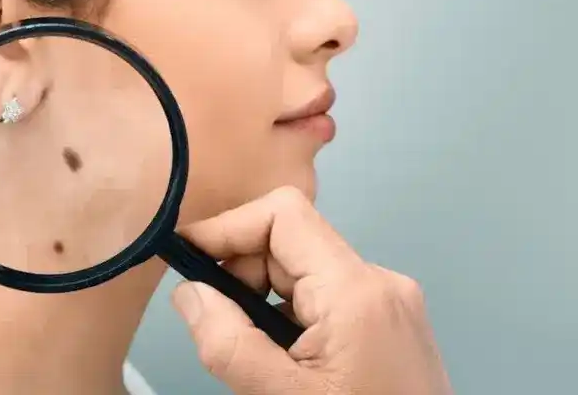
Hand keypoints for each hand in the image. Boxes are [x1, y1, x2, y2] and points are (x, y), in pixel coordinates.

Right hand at [171, 186, 451, 394]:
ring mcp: (391, 305)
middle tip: (217, 326)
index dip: (227, 227)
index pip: (283, 214)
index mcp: (357, 292)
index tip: (186, 257)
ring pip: (306, 274)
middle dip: (242, 274)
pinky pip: (327, 300)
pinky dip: (291, 318)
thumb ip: (229, 344)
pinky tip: (287, 363)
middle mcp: (381, 283)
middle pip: (291, 244)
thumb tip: (189, 293)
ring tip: (257, 358)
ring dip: (264, 300)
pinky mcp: (391, 326)